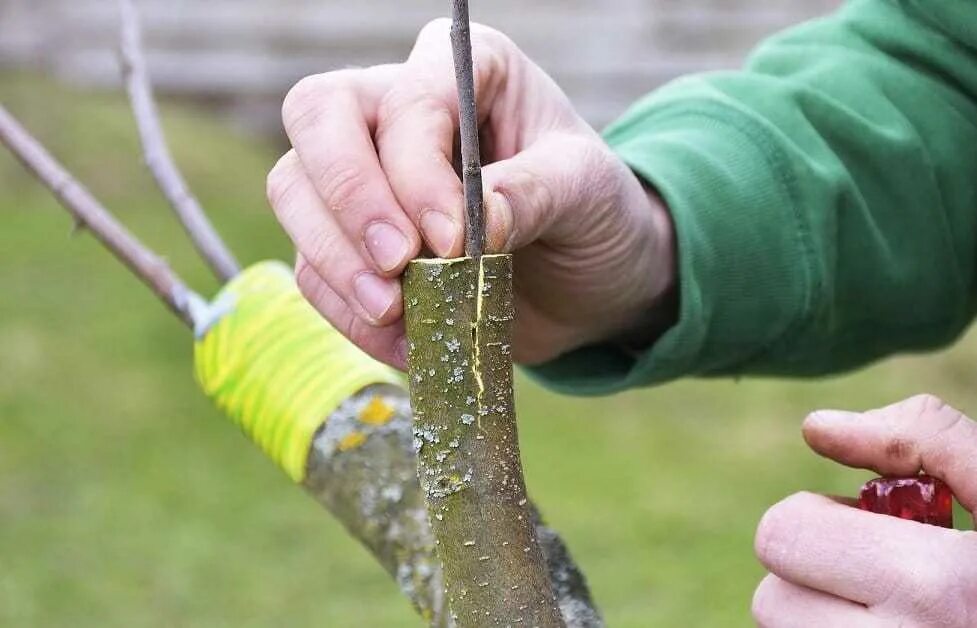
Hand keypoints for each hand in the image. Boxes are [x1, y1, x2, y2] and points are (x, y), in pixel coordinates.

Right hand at [267, 19, 674, 368]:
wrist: (590, 279)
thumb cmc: (595, 214)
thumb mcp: (588, 191)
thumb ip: (532, 194)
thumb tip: (466, 226)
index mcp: (465, 70)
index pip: (406, 103)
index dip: (415, 174)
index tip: (453, 242)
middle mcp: (400, 106)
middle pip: (317, 118)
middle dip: (350, 201)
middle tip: (396, 269)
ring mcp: (365, 173)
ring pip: (294, 191)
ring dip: (335, 262)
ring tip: (395, 313)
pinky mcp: (353, 241)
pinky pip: (314, 268)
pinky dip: (347, 313)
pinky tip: (402, 339)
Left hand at [752, 394, 976, 626]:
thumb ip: (925, 441)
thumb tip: (817, 427)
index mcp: (939, 586)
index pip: (782, 533)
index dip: (820, 519)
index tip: (872, 531)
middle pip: (771, 600)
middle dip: (816, 576)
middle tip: (883, 578)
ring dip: (822, 621)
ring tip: (895, 614)